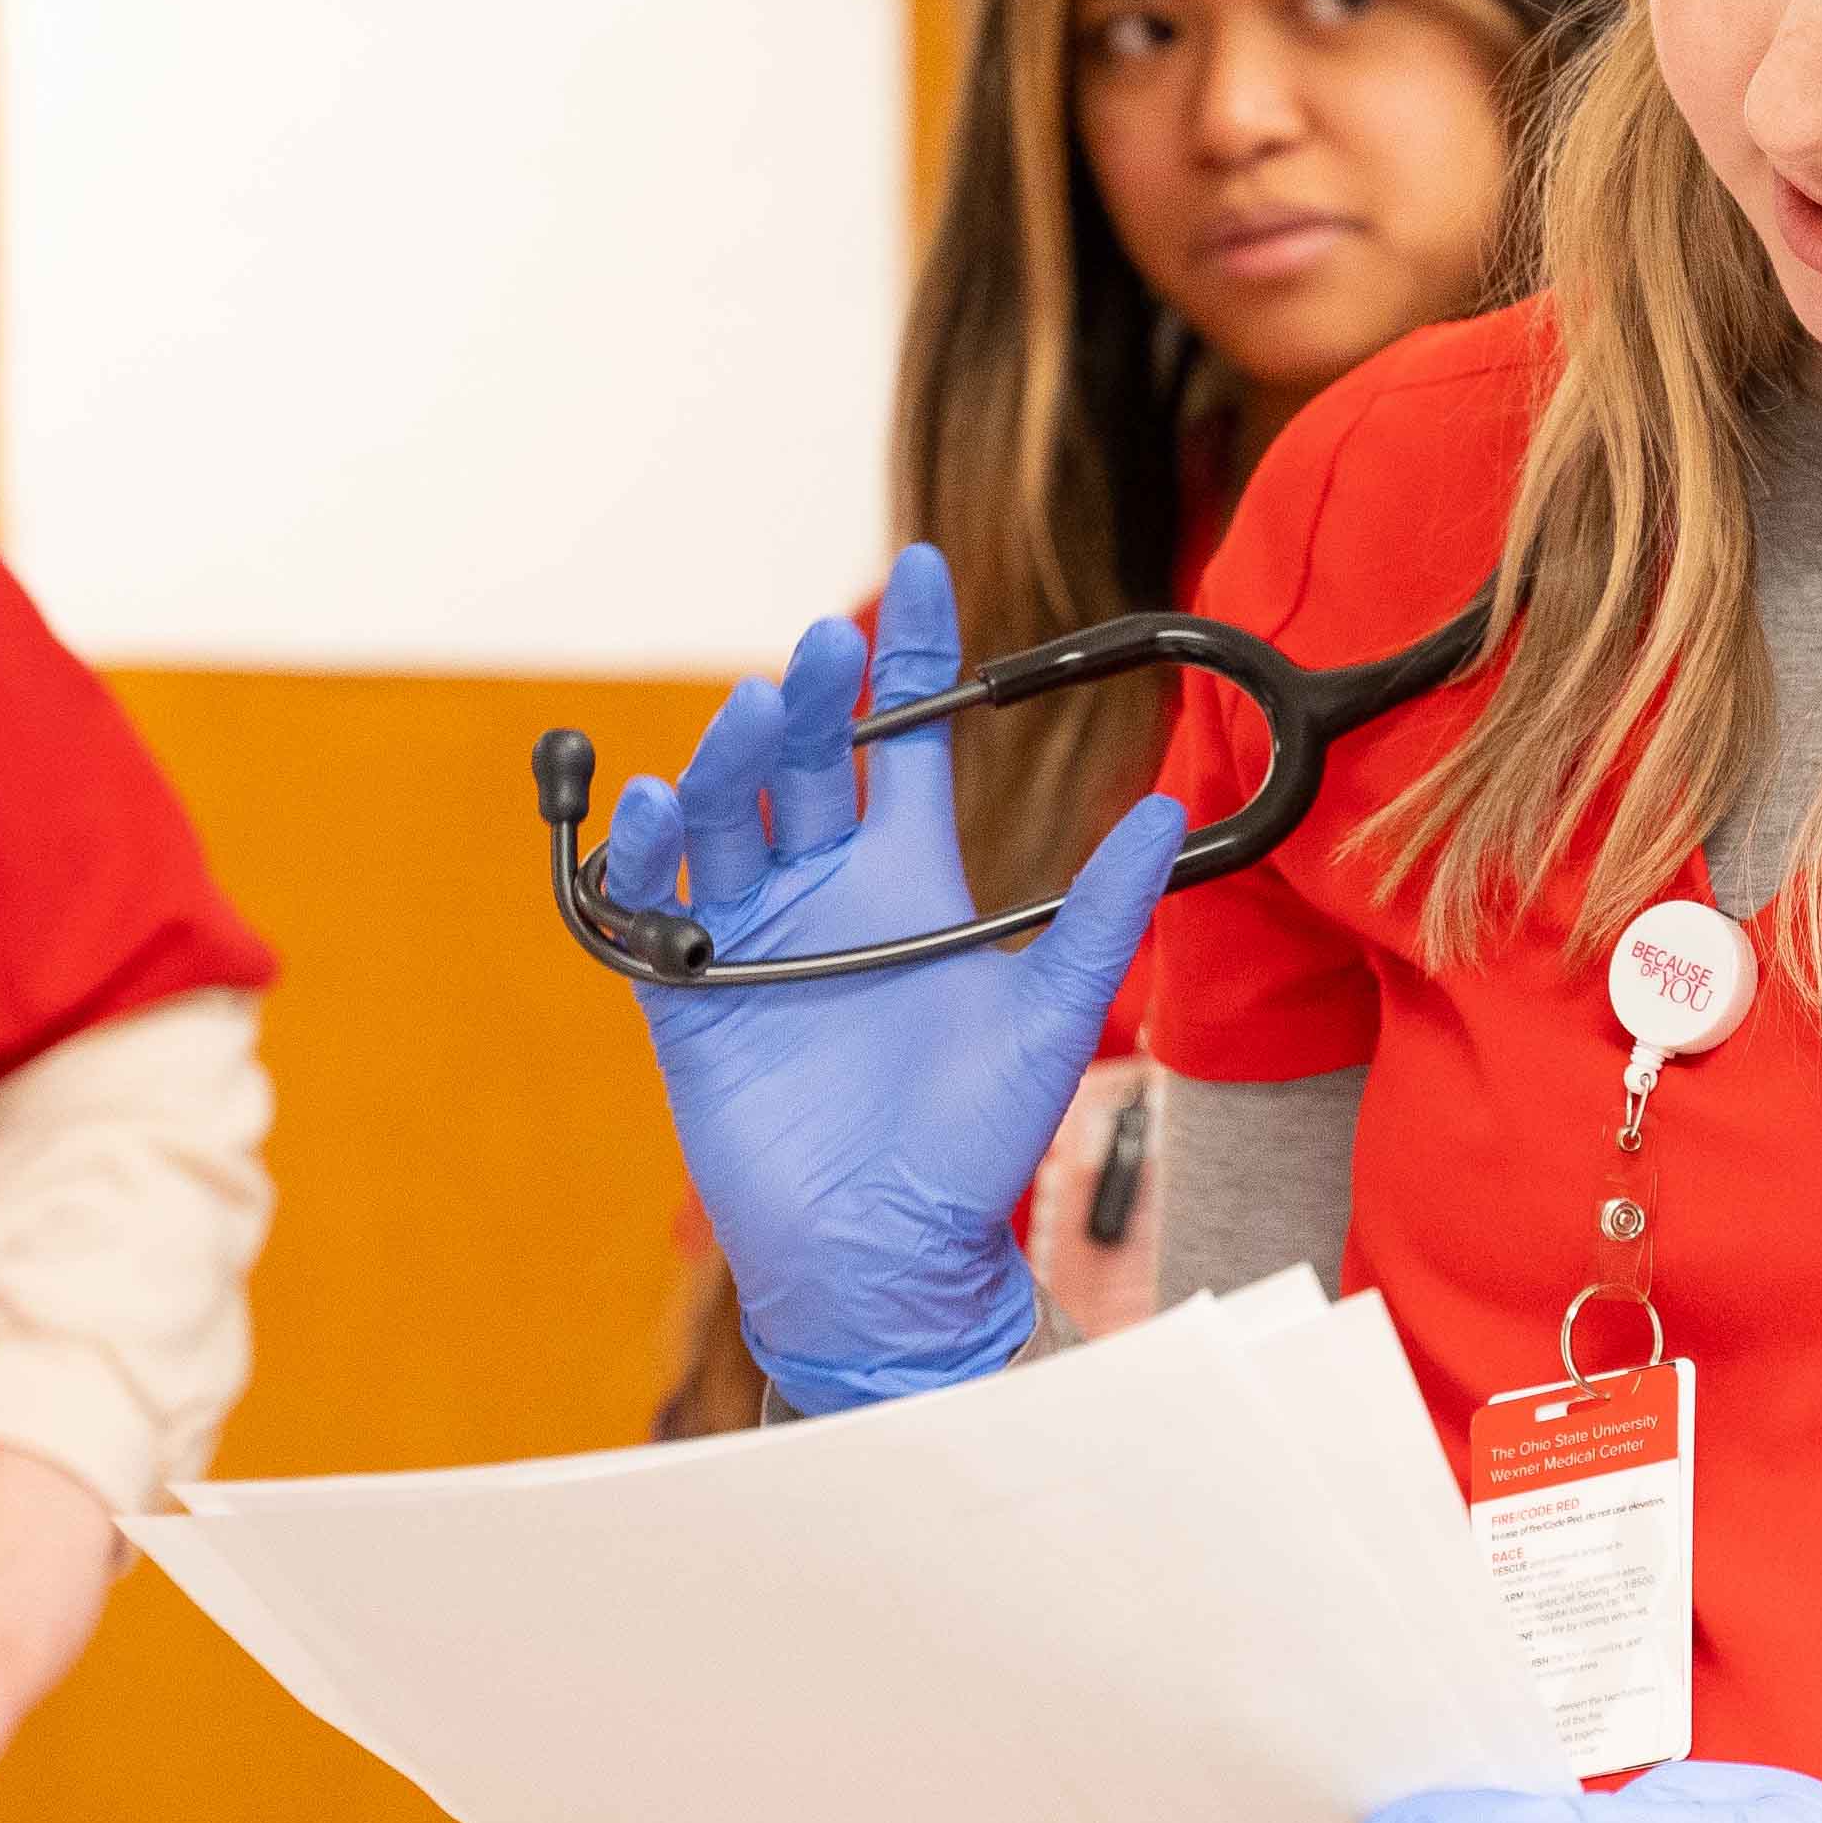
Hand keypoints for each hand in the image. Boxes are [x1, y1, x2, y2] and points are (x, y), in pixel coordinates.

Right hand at [596, 543, 1181, 1408]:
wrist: (888, 1257)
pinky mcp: (686, 992)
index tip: (922, 565)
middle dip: (811, 698)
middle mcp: (824, 888)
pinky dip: (652, 850)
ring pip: (727, 814)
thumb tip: (1169, 811)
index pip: (908, 740)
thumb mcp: (1050, 1020)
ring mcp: (749, 933)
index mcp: (909, 878)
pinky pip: (654, 904)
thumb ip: (1101, 915)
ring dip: (733, 757)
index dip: (911, 654)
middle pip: (807, 761)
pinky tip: (661, 802)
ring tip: (752, 712)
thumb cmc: (971, 1147)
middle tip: (819, 650)